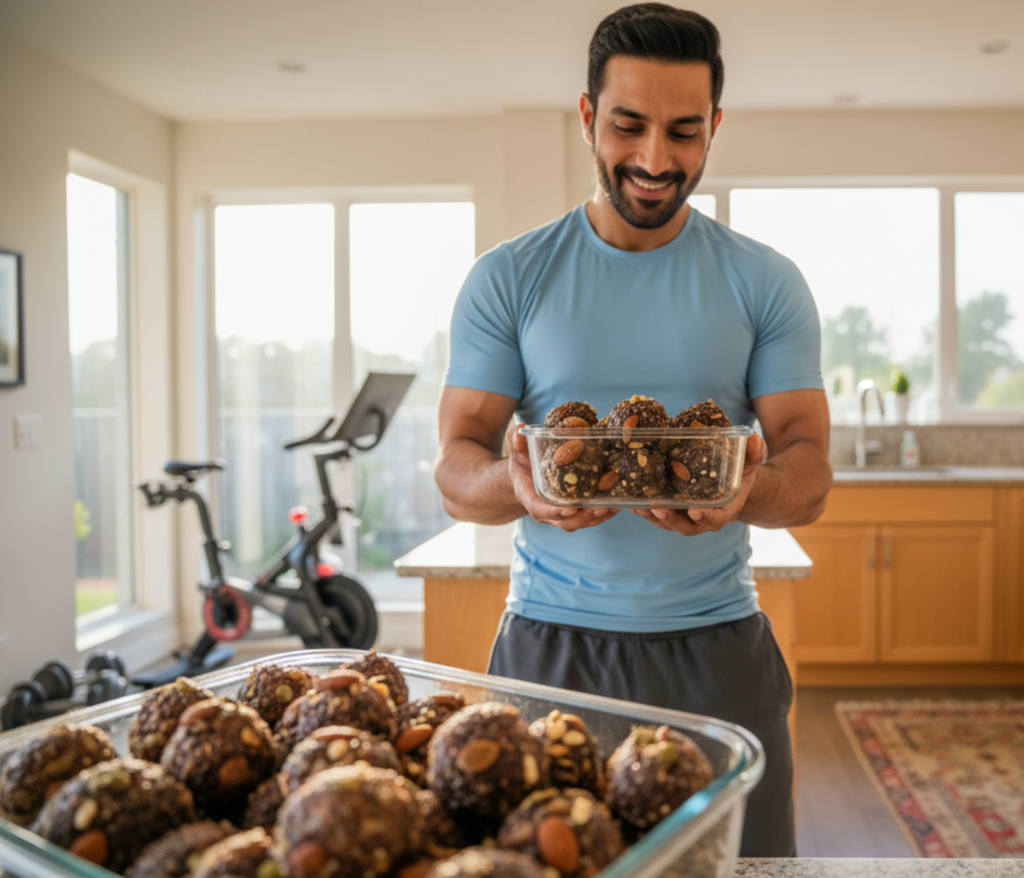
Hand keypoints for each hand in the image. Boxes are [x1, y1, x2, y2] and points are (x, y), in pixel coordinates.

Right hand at [506, 424, 618, 531]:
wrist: (528, 474)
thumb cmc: (523, 461)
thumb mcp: (517, 449)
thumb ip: (515, 440)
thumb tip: (521, 430)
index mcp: (529, 497)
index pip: (540, 510)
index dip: (555, 512)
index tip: (570, 508)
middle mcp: (546, 510)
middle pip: (565, 521)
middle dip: (583, 517)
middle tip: (599, 509)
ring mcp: (561, 513)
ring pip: (580, 521)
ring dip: (597, 517)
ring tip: (613, 506)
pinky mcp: (574, 511)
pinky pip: (589, 517)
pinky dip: (603, 513)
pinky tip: (617, 503)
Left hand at [631, 432, 767, 535]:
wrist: (730, 479)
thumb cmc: (740, 469)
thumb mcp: (749, 460)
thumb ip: (752, 452)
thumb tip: (753, 439)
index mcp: (726, 509)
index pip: (717, 518)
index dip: (706, 517)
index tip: (695, 510)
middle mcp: (704, 517)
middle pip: (688, 527)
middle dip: (672, 519)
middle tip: (658, 507)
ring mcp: (686, 516)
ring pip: (668, 523)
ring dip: (653, 517)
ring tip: (639, 506)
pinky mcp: (672, 510)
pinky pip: (657, 515)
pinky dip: (645, 510)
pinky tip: (631, 502)